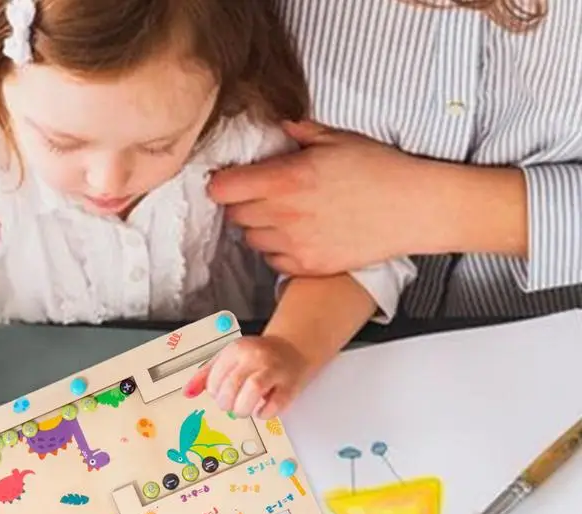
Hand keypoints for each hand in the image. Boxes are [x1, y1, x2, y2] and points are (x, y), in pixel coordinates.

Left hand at [184, 335, 309, 418]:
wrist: (292, 349)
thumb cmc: (257, 357)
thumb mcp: (229, 358)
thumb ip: (206, 375)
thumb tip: (187, 393)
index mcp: (236, 350)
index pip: (215, 379)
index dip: (215, 394)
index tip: (221, 395)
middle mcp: (255, 357)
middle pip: (231, 386)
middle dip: (227, 404)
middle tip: (232, 406)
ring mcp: (274, 370)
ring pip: (252, 391)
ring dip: (243, 409)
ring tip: (244, 410)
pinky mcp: (290, 386)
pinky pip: (273, 405)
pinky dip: (264, 414)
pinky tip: (261, 410)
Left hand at [209, 120, 434, 275]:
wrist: (413, 209)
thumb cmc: (379, 169)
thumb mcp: (338, 138)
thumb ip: (298, 132)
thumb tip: (277, 126)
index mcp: (285, 180)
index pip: (223, 189)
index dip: (222, 183)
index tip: (230, 180)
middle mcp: (284, 215)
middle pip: (235, 216)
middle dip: (243, 203)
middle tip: (264, 194)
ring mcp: (295, 245)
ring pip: (251, 241)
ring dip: (259, 228)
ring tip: (284, 215)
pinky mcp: (309, 266)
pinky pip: (273, 261)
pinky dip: (278, 251)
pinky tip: (298, 235)